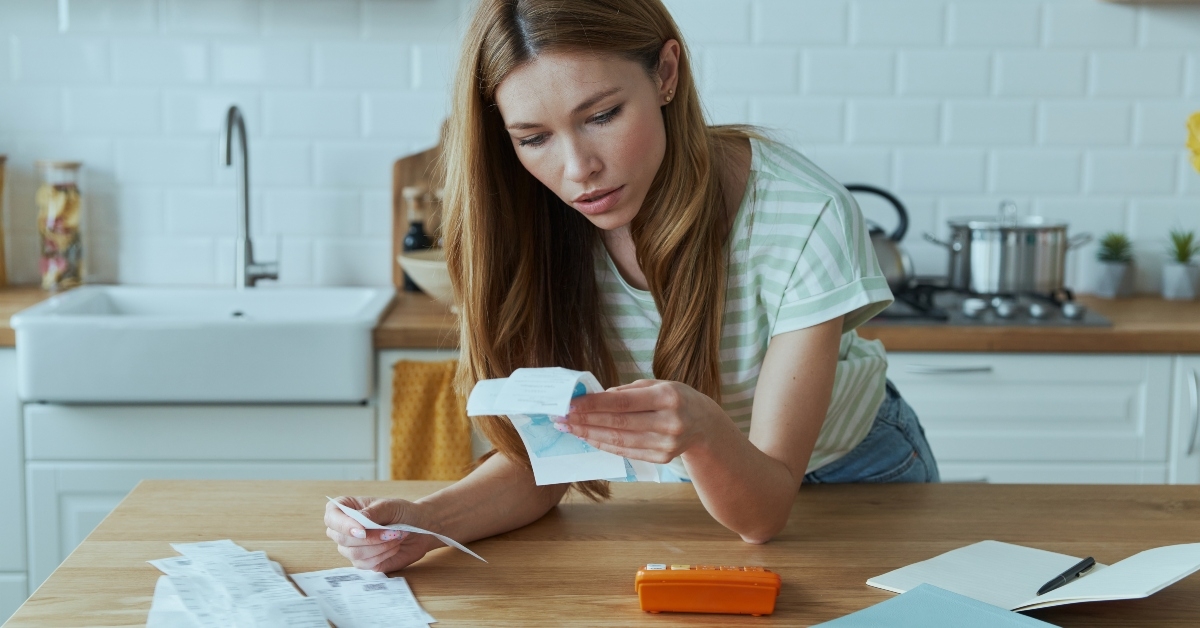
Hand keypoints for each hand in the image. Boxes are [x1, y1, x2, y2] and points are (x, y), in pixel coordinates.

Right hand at [324, 496, 436, 571]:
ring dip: (379, 546)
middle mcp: (344, 529)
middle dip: (370, 537)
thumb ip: (372, 513)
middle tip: (392, 531)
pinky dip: (382, 555)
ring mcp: (352, 547)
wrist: (419, 529)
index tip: (363, 531)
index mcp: (346, 509)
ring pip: (353, 553)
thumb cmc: (402, 512)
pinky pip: (364, 564)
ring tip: (396, 537)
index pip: (332, 517)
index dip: (344, 525)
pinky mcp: (362, 561)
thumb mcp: (389, 506)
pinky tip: (394, 546)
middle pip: (341, 538)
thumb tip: (357, 524)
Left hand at [557, 379, 723, 463]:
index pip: (623, 402)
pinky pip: (626, 452)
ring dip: (590, 434)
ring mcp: (667, 444)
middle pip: (618, 424)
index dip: (594, 404)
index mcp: (668, 397)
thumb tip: (594, 398)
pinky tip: (588, 438)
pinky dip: (604, 445)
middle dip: (586, 420)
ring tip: (569, 428)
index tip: (570, 404)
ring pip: (620, 441)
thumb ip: (627, 392)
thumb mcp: (657, 385)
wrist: (705, 425)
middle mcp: (669, 422)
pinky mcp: (662, 458)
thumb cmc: (675, 398)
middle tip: (562, 417)